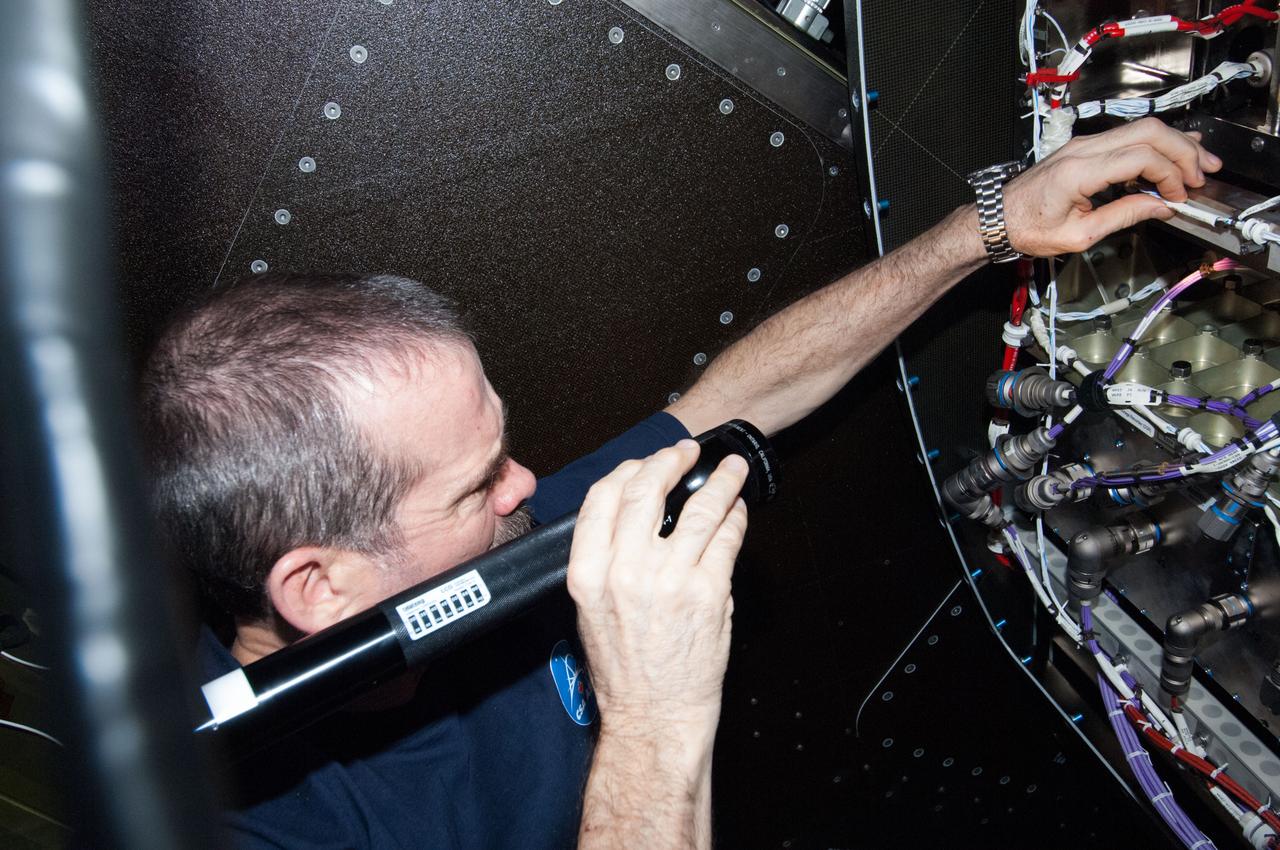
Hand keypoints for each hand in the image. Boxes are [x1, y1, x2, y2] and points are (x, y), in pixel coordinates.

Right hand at [567, 440, 748, 740]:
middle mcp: (625, 571)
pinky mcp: (708, 591)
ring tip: (731, 469)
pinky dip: (736, 516)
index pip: (603, 497)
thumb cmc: (624, 670)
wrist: (653, 715)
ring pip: (700, 507)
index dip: (628, 469)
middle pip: (647, 489)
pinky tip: (738, 510)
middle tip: (687, 452)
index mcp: (588, 573)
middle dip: (671, 461)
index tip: (645, 463)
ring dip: (720, 480)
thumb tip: (632, 516)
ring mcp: (670, 579)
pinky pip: (727, 538)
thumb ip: (604, 559)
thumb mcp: (590, 609)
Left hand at [1003, 117, 1222, 256]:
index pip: (1141, 157)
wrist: (997, 218)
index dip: (1169, 175)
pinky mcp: (1085, 148)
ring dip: (1175, 144)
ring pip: (1141, 129)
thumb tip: (1161, 206)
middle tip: (1203, 175)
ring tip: (1200, 164)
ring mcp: (1083, 144)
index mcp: (1079, 172)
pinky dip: (1156, 144)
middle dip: (1183, 151)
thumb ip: (1123, 216)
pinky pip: (1128, 136)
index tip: (1180, 197)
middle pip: (1148, 132)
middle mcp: (1082, 149)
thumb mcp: (1078, 235)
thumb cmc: (1027, 228)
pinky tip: (1176, 151)